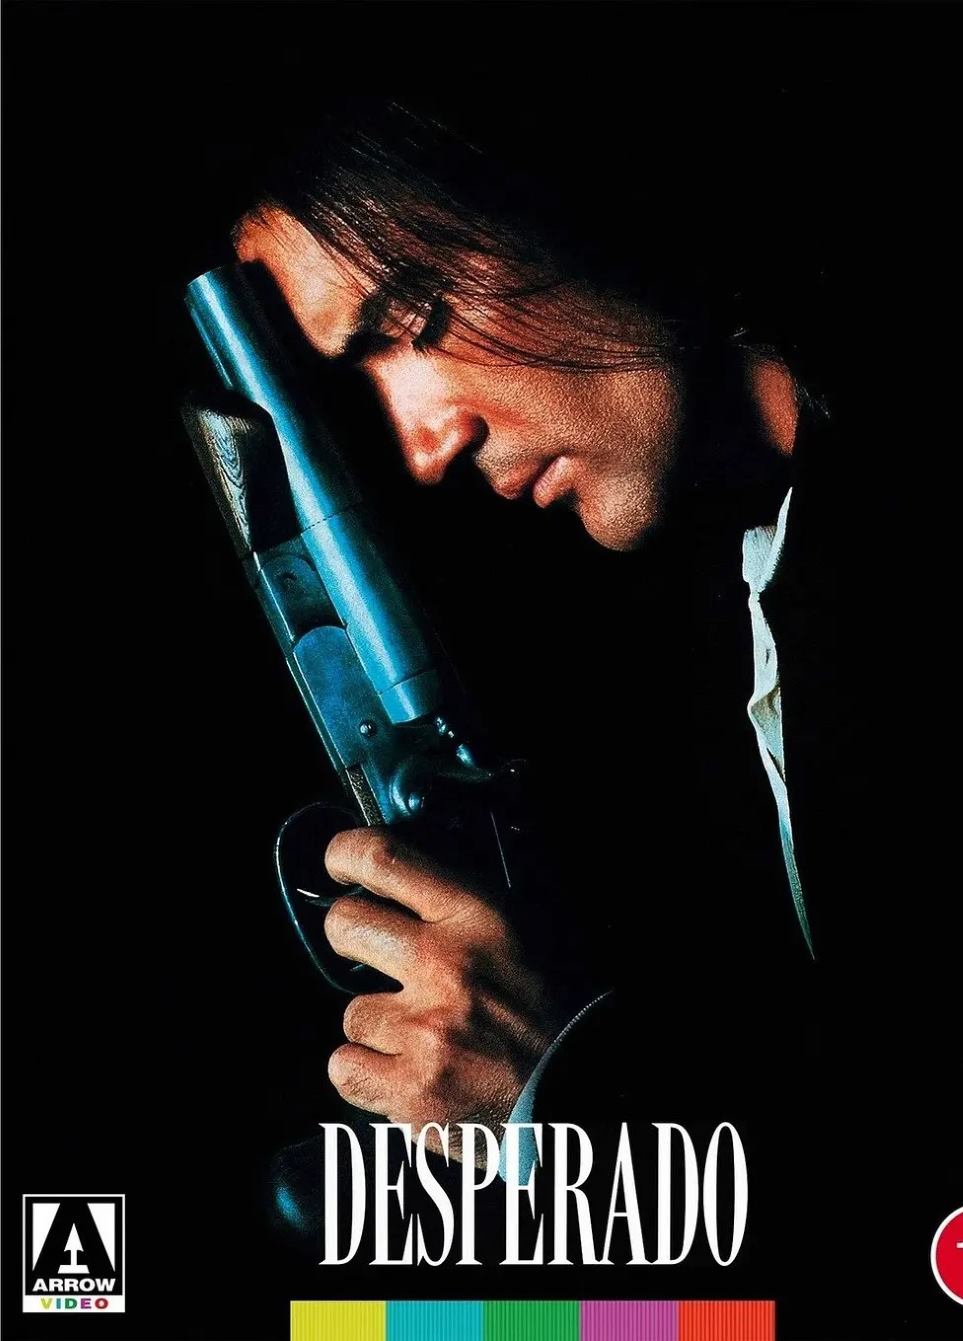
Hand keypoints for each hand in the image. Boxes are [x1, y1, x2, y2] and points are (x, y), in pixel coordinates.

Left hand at [323, 826, 565, 1154]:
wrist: (583, 1092)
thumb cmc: (561, 1010)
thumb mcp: (530, 927)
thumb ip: (467, 899)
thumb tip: (409, 876)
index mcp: (480, 917)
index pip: (384, 859)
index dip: (346, 853)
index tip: (340, 862)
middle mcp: (447, 966)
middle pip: (346, 926)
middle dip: (351, 938)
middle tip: (372, 952)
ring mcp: (426, 1031)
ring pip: (353, 1012)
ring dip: (379, 1025)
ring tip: (426, 1036)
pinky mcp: (412, 1091)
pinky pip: (346, 1068)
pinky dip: (367, 1074)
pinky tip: (407, 1072)